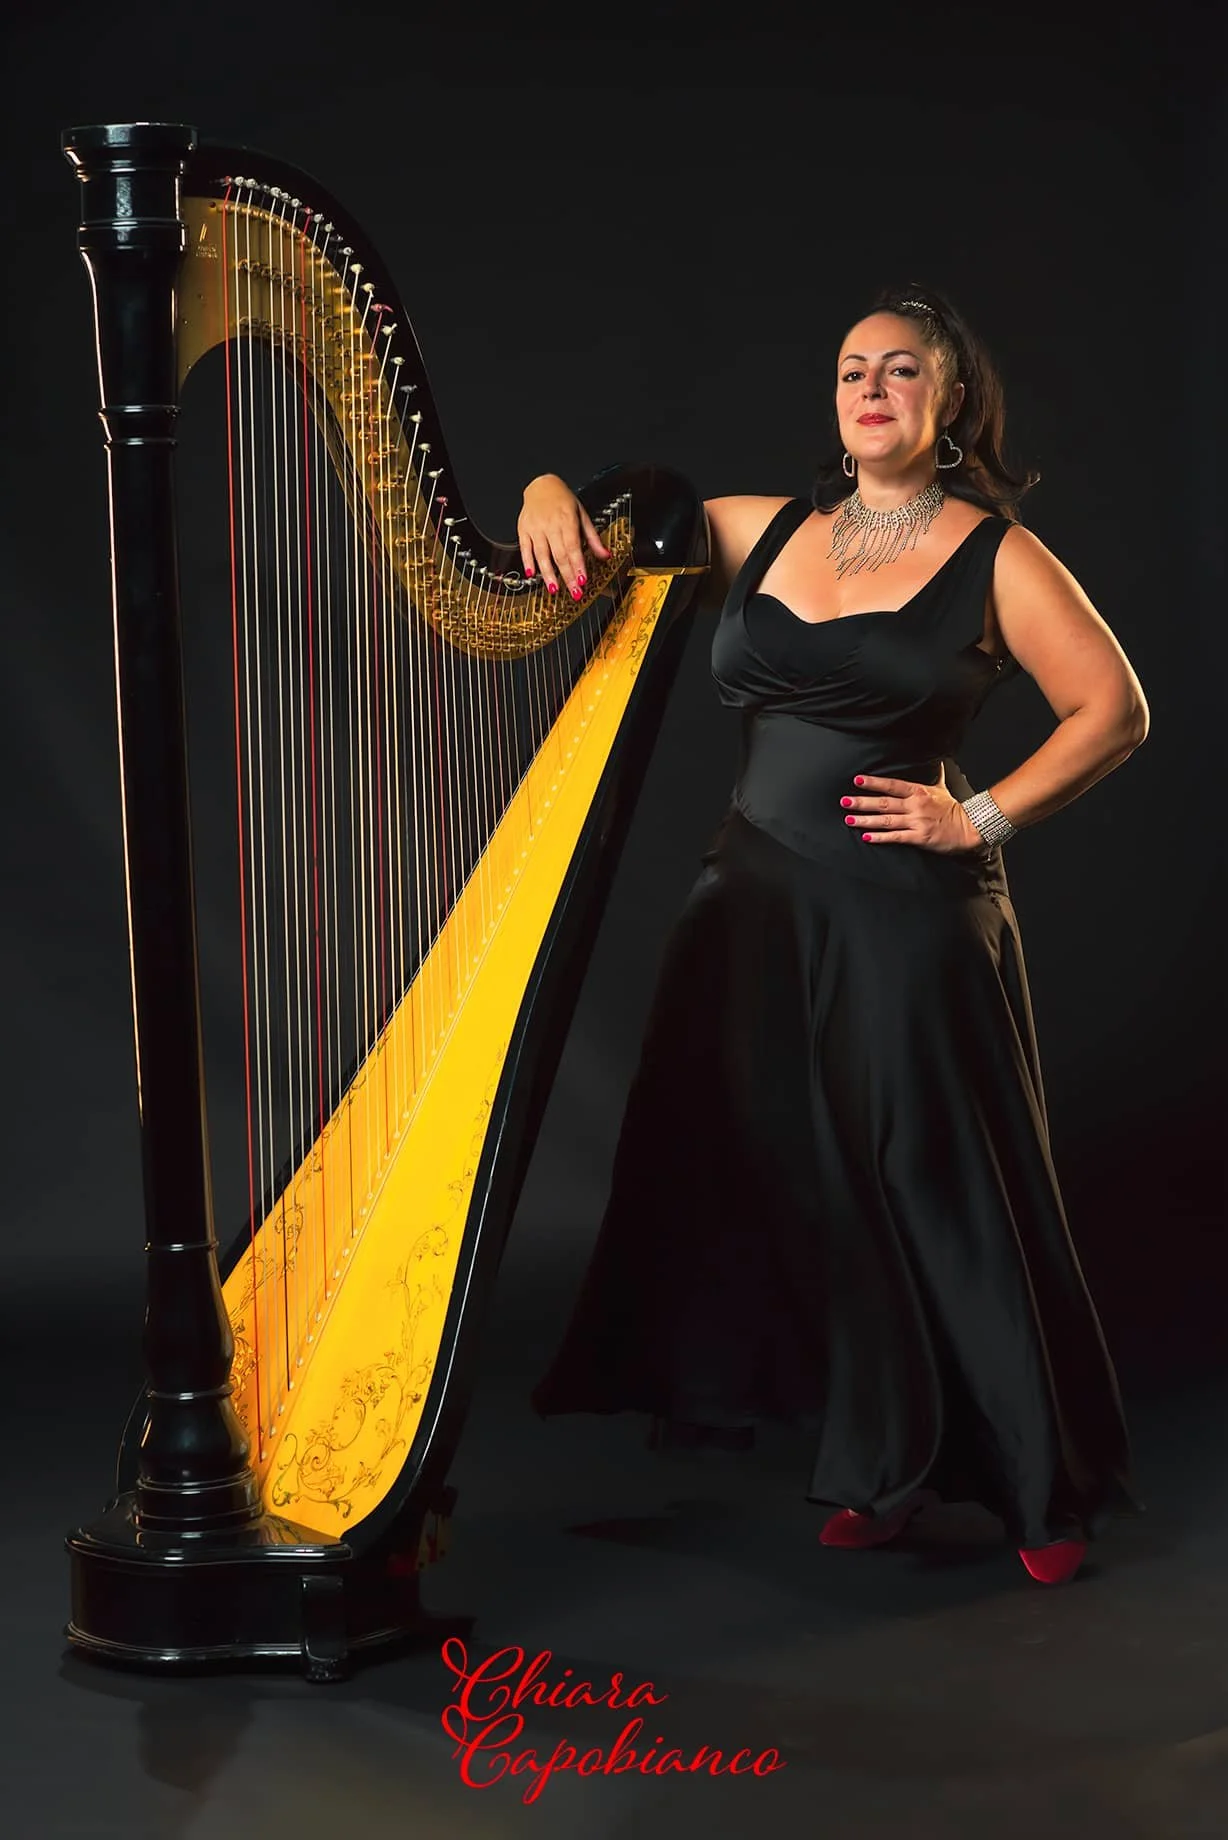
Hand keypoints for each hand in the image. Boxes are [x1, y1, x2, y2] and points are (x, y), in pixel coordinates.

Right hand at [517, 474, 611, 600]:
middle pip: (559, 554)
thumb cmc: (562, 500)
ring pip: (541, 554)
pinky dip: (528, 562)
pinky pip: (525, 548)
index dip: (578, 564)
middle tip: (574, 592)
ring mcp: (535, 527)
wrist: (540, 485)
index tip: (582, 579)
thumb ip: (592, 537)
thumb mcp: (582, 514)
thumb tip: (605, 555)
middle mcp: (550, 524)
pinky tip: (532, 574)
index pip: (573, 546)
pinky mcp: (523, 529)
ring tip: (554, 589)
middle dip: (567, 575)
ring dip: (548, 573)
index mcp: (567, 519)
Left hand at [839, 763, 988, 855]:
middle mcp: (915, 805)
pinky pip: (896, 837)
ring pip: (886, 820)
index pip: (892, 785)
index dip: (874, 783)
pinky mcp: (918, 837)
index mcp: (918, 791)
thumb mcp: (942, 788)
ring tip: (849, 819)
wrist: (969, 827)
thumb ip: (935, 775)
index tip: (857, 781)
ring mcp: (916, 822)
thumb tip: (937, 760)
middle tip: (844, 801)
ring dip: (866, 820)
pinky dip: (881, 837)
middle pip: (884, 802)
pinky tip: (867, 837)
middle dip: (862, 802)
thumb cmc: (953, 808)